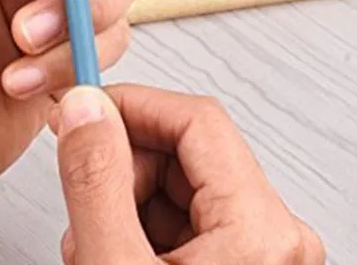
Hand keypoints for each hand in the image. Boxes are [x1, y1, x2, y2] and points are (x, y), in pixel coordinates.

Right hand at [51, 85, 325, 263]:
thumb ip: (96, 183)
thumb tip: (84, 110)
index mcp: (260, 229)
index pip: (196, 119)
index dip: (133, 106)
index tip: (86, 108)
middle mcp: (274, 237)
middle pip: (186, 153)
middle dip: (123, 166)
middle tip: (82, 191)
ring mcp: (260, 257)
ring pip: (180, 188)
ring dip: (126, 201)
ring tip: (93, 243)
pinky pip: (187, 224)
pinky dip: (142, 230)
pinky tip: (114, 253)